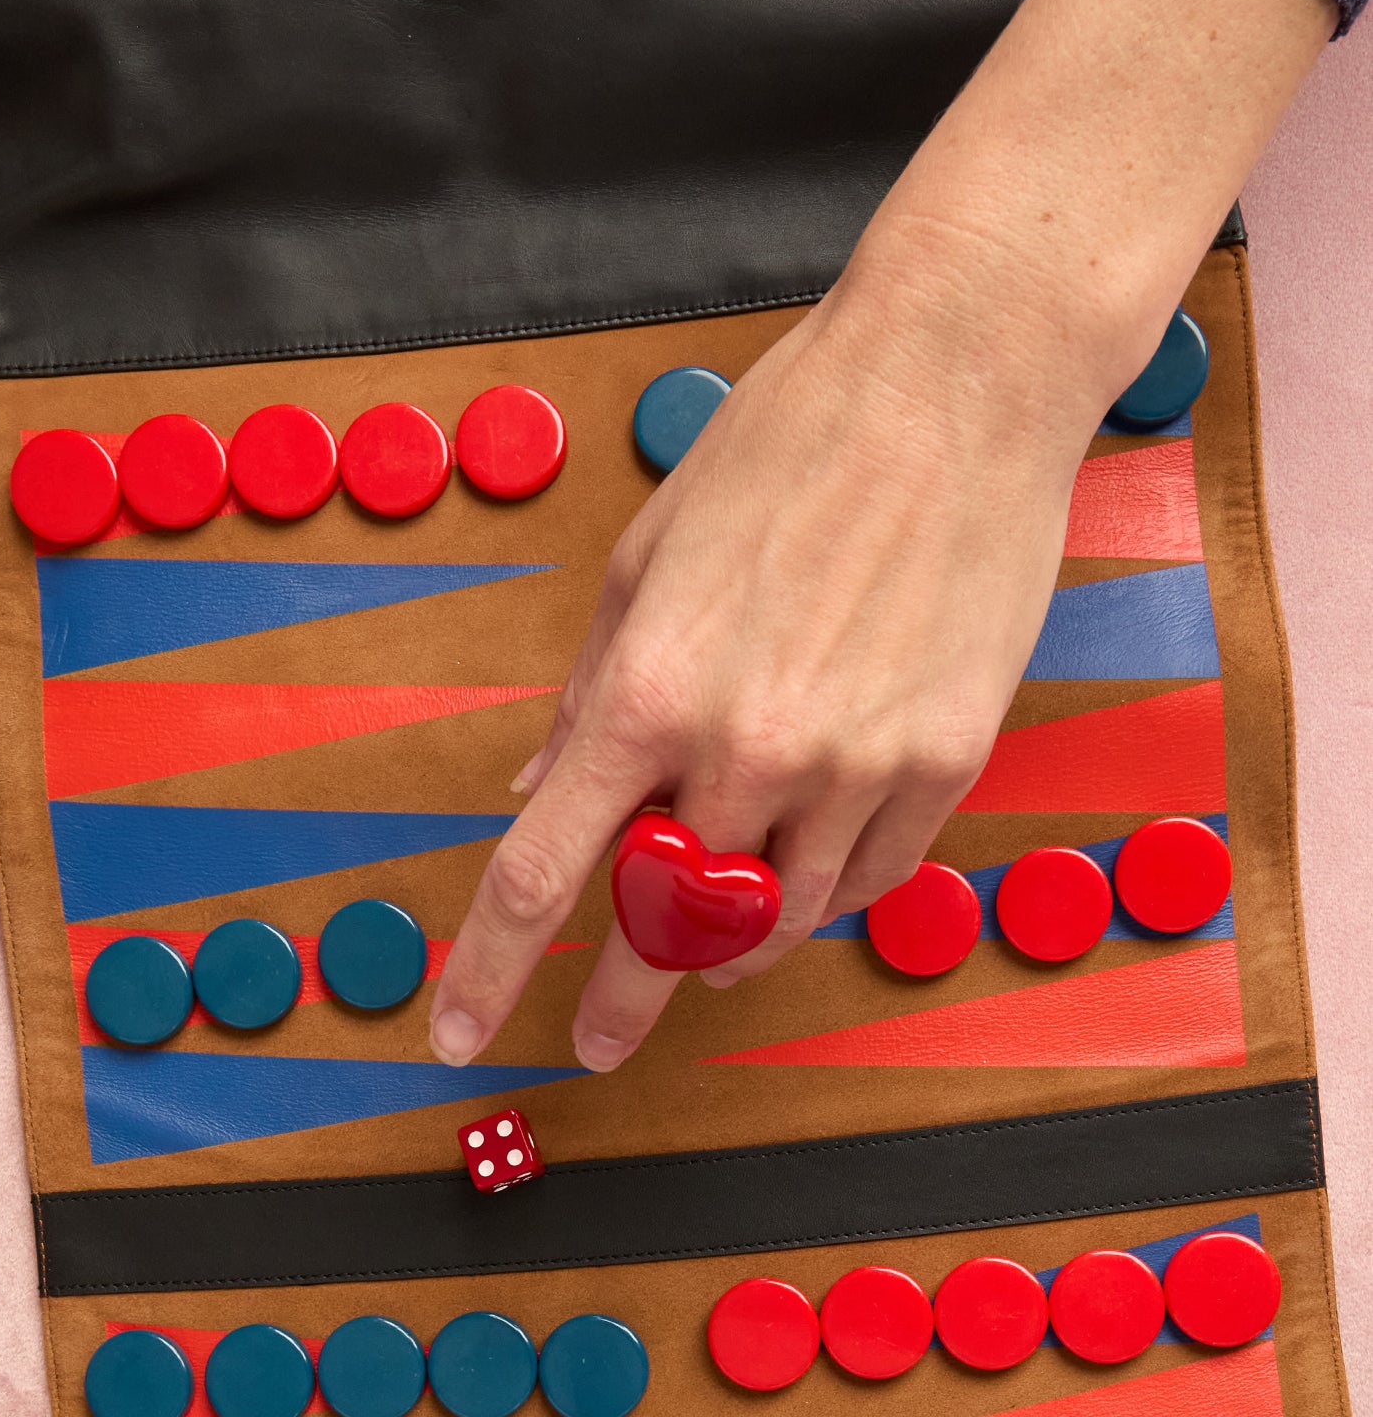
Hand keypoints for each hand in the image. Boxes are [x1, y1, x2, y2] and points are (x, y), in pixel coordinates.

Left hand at [432, 232, 1092, 1071]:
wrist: (958, 379)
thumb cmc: (794, 440)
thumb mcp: (647, 553)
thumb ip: (592, 689)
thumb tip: (543, 784)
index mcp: (649, 690)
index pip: (544, 874)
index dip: (491, 973)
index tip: (458, 1035)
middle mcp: (748, 745)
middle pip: (668, 927)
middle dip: (625, 996)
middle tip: (598, 1038)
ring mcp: (856, 762)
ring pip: (778, 920)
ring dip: (737, 942)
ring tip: (719, 937)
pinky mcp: (944, 759)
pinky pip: (871, 877)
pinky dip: (828, 885)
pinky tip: (811, 861)